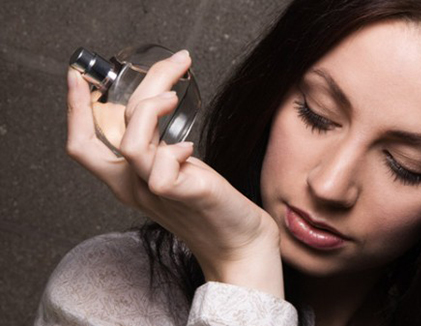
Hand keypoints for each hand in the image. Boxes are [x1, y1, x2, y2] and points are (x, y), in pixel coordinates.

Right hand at [65, 50, 283, 297]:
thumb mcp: (175, 167)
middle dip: (140, 85)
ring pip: (132, 145)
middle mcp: (133, 186)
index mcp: (127, 178)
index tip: (78, 77)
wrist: (238, 242)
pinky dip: (174, 152)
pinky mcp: (182, 196)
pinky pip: (161, 172)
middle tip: (176, 62)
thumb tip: (163, 100)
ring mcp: (155, 193)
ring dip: (153, 110)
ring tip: (176, 98)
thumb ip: (160, 144)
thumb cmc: (209, 202)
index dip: (74, 110)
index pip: (83, 145)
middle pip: (112, 129)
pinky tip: (190, 150)